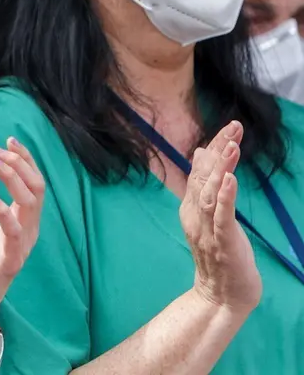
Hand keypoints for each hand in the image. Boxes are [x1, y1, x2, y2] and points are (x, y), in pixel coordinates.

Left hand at [0, 138, 43, 329]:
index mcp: (23, 220)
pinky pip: (15, 233)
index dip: (25, 160)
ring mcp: (21, 246)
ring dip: (12, 178)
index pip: (33, 183)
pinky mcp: (11, 261)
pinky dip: (4, 211)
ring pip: (30, 204)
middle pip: (36, 189)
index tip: (8, 139)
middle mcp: (28, 231)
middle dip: (19, 164)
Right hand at [180, 121, 261, 313]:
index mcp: (191, 207)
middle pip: (203, 177)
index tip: (230, 127)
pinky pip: (221, 218)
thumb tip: (203, 153)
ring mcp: (206, 229)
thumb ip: (204, 187)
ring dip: (221, 168)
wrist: (220, 296)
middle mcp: (194, 215)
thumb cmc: (221, 256)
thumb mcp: (211, 216)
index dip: (215, 148)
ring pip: (209, 193)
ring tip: (231, 147)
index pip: (201, 171)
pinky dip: (224, 197)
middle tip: (233, 127)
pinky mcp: (221, 243)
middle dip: (219, 150)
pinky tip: (229, 180)